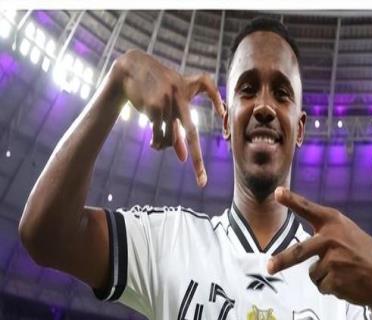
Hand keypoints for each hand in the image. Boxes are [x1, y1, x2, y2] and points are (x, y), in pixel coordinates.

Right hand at [116, 49, 224, 186]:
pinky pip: (157, 135)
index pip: (208, 88)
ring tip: (157, 144)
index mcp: (187, 90)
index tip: (223, 114)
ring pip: (169, 138)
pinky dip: (156, 143)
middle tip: (202, 181)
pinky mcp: (153, 108)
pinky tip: (153, 143)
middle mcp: (180, 96)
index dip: (216, 100)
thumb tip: (184, 159)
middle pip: (191, 132)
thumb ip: (179, 130)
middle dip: (197, 161)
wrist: (130, 69)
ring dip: (164, 146)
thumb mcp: (170, 105)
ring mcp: (166, 102)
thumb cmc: (156, 88)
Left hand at [267, 187, 371, 310]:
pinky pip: (321, 286)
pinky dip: (331, 288)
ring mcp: (333, 259)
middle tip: (269, 267)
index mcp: (334, 222)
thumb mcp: (347, 232)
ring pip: (313, 273)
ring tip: (344, 273)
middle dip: (281, 261)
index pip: (308, 209)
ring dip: (324, 277)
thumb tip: (300, 244)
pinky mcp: (335, 279)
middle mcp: (331, 237)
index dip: (292, 200)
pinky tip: (347, 283)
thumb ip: (325, 231)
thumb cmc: (362, 253)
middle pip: (298, 252)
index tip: (277, 192)